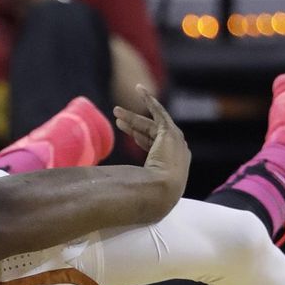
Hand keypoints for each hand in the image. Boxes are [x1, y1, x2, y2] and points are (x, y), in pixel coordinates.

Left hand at [114, 87, 189, 207]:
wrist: (161, 191)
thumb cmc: (147, 195)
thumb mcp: (137, 186)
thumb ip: (128, 181)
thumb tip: (106, 187)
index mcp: (172, 166)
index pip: (154, 146)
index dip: (139, 136)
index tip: (123, 128)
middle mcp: (177, 153)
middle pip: (152, 134)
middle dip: (133, 125)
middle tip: (116, 117)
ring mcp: (176, 143)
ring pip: (151, 124)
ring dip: (133, 117)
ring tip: (116, 110)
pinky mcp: (170, 133)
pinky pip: (159, 112)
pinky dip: (149, 99)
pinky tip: (139, 89)